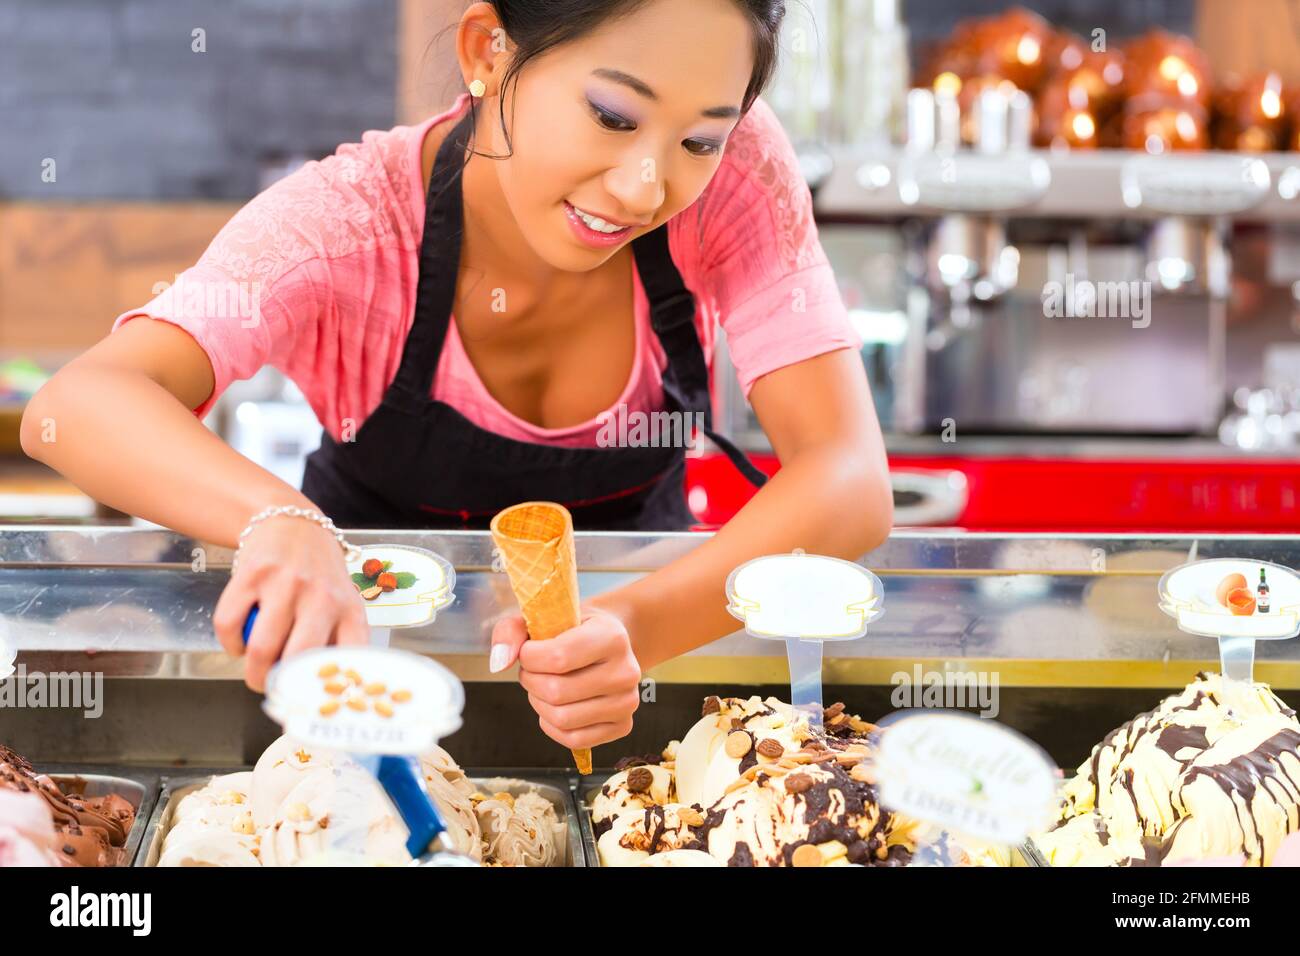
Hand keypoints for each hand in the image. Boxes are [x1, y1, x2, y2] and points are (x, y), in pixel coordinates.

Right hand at [213, 515, 369, 690]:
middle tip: (275, 692)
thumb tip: (322, 694)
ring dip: (253, 672)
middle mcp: (321, 596)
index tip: (314, 709)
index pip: (347, 659)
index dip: (329, 691)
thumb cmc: (319, 576)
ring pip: (261, 648)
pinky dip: (229, 644)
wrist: (292, 525)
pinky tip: (237, 644)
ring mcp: (286, 583)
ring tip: (255, 675)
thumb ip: (334, 641)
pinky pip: (229, 624)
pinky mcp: (252, 574)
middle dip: (281, 687)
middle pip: (298, 659)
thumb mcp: (341, 603)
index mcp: (350, 609)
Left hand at [489, 607, 641, 749]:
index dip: (529, 658)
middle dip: (531, 682)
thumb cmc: (573, 629)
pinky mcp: (624, 725)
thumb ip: (512, 632)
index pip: (558, 658)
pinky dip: (553, 726)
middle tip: (532, 671)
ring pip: (563, 719)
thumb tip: (498, 663)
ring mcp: (628, 702)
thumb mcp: (543, 617)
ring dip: (539, 704)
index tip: (528, 651)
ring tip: (542, 687)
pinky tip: (553, 707)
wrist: (609, 642)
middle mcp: (626, 671)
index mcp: (611, 637)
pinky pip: (575, 740)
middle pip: (557, 692)